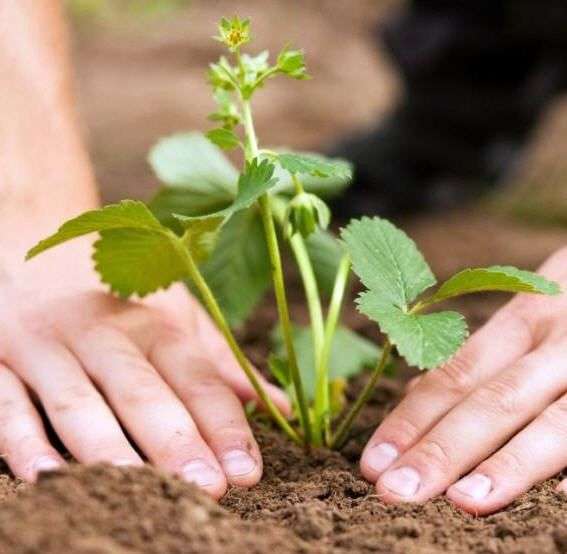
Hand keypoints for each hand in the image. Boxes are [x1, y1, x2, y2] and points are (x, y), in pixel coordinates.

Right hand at [0, 244, 287, 498]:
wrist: (31, 240)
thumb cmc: (118, 294)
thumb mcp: (175, 316)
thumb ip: (222, 364)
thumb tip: (282, 407)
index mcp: (154, 322)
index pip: (196, 377)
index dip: (224, 425)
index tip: (247, 471)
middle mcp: (103, 332)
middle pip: (142, 390)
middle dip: (175, 440)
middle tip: (208, 488)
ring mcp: (47, 346)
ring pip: (77, 401)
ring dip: (110, 448)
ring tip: (143, 493)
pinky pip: (8, 403)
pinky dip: (23, 440)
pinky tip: (48, 477)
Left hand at [360, 246, 566, 513]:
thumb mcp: (525, 316)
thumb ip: (478, 355)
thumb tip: (415, 391)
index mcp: (521, 324)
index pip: (455, 376)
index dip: (412, 420)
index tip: (373, 462)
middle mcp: (557, 345)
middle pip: (493, 400)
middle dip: (442, 449)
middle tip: (395, 490)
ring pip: (553, 422)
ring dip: (507, 465)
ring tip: (462, 503)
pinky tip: (558, 501)